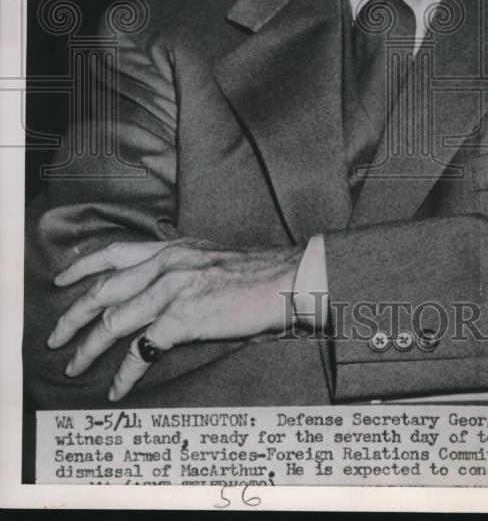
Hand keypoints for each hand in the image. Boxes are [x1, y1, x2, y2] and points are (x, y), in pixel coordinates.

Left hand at [46, 238, 303, 400]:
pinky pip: (142, 349)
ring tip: (74, 366)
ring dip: (88, 348)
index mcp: (172, 246)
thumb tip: (157, 287)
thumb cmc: (256, 273)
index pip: (116, 252)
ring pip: (115, 321)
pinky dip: (125, 372)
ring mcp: (173, 289)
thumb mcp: (209, 256)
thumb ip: (180, 265)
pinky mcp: (184, 317)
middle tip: (55, 336)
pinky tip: (118, 387)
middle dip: (74, 315)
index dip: (83, 265)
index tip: (61, 279)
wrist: (286, 279)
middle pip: (105, 289)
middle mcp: (167, 262)